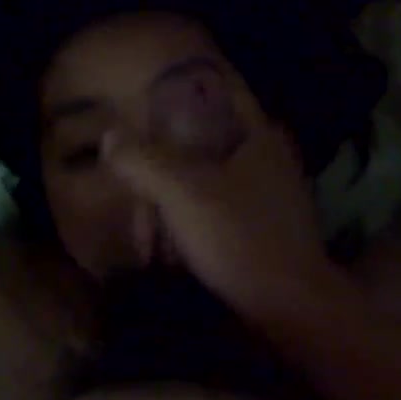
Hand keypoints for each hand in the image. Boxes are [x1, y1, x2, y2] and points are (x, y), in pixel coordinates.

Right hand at [100, 87, 337, 322]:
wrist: (289, 304)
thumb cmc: (238, 236)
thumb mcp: (182, 192)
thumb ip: (144, 160)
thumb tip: (110, 136)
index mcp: (259, 135)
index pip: (218, 94)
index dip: (180, 97)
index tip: (146, 113)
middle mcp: (269, 157)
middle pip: (206, 144)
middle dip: (166, 169)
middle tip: (139, 191)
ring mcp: (271, 195)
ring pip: (209, 182)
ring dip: (175, 203)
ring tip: (150, 234)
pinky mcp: (266, 227)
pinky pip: (219, 211)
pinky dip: (193, 223)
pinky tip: (174, 249)